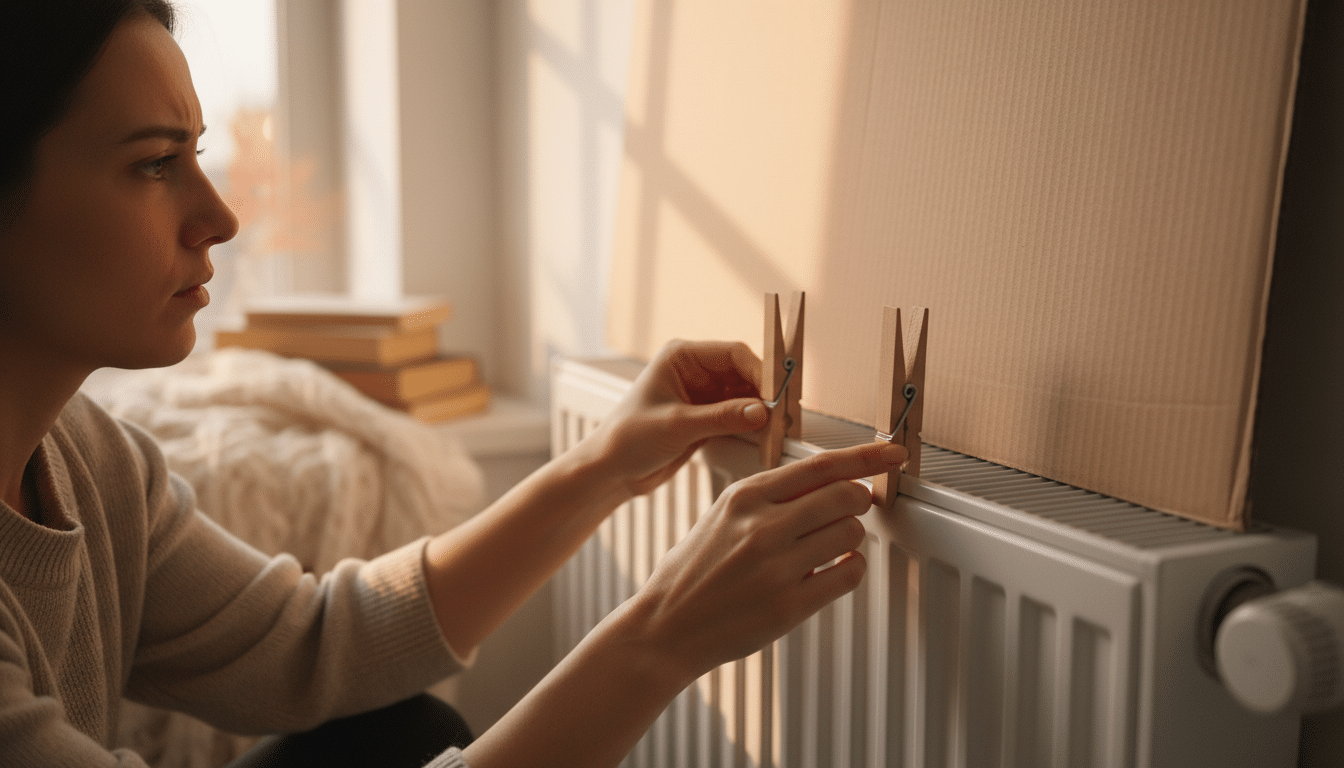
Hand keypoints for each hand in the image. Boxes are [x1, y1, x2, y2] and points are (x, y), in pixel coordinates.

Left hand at [588, 340, 769, 497]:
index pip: (733, 353)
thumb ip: (720, 418)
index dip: (759, 371)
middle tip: (783, 415)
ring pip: (746, 396)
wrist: (610, 471)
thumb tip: (761, 412)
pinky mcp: (707, 417)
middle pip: (744, 373)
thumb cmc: (628, 439)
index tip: (777, 394)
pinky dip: (753, 425)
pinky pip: (739, 415)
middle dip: (764, 393)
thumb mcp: (676, 426)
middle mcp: (695, 371)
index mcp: (682, 357)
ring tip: (778, 429)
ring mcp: (703, 395)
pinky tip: (765, 436)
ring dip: (761, 411)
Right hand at [621, 440, 907, 684]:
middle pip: (847, 496)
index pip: (821, 466)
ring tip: (826, 548)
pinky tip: (831, 571)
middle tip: (851, 510)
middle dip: (858, 502)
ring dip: (850, 538)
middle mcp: (762, 526)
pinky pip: (849, 574)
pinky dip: (850, 569)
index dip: (866, 457)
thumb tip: (830, 482)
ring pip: (852, 533)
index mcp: (745, 497)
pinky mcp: (789, 605)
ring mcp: (777, 567)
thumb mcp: (722, 515)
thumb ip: (770, 496)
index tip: (894, 455)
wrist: (665, 625)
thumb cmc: (693, 570)